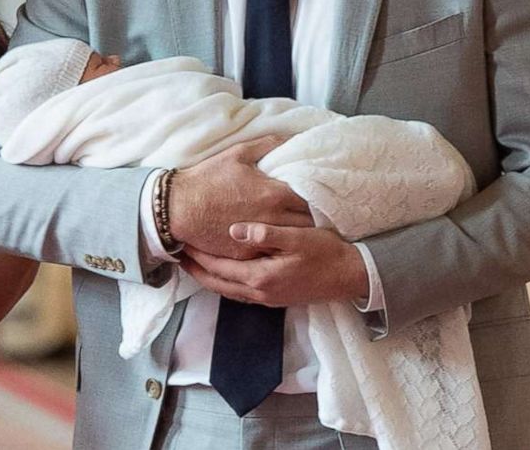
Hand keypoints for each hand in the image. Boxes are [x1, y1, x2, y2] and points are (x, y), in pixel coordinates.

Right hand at [168, 136, 310, 259]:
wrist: (179, 208)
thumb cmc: (207, 179)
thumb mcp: (238, 154)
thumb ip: (268, 145)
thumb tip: (290, 138)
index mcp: (274, 194)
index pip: (311, 197)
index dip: (319, 195)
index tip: (323, 193)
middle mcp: (273, 219)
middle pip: (309, 222)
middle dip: (315, 217)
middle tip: (319, 213)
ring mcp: (261, 239)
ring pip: (293, 241)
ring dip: (301, 235)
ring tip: (306, 230)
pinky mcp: (247, 254)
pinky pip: (273, 253)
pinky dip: (280, 249)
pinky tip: (283, 245)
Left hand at [179, 223, 368, 306]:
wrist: (352, 276)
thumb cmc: (326, 252)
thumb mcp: (296, 237)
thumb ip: (264, 234)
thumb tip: (233, 231)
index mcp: (261, 277)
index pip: (218, 269)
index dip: (198, 256)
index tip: (181, 241)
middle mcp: (260, 293)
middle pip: (217, 285)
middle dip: (196, 270)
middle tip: (178, 255)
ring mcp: (268, 299)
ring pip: (228, 291)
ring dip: (209, 278)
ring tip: (195, 263)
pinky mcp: (276, 298)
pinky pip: (241, 293)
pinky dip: (226, 283)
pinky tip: (224, 272)